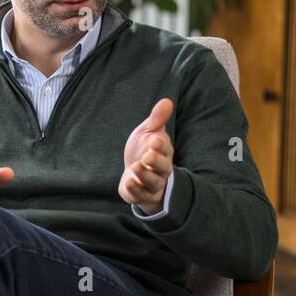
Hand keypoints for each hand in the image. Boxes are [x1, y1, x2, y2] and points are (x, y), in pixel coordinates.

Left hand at [119, 98, 173, 213]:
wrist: (135, 172)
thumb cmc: (145, 149)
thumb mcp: (149, 132)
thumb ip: (157, 119)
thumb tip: (167, 101)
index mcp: (163, 153)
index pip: (165, 150)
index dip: (161, 146)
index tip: (155, 139)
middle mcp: (160, 169)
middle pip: (163, 168)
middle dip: (156, 162)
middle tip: (147, 156)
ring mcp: (150, 183)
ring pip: (152, 182)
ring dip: (144, 175)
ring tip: (135, 167)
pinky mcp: (139, 194)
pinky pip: (139, 195)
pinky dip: (134, 190)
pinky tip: (128, 182)